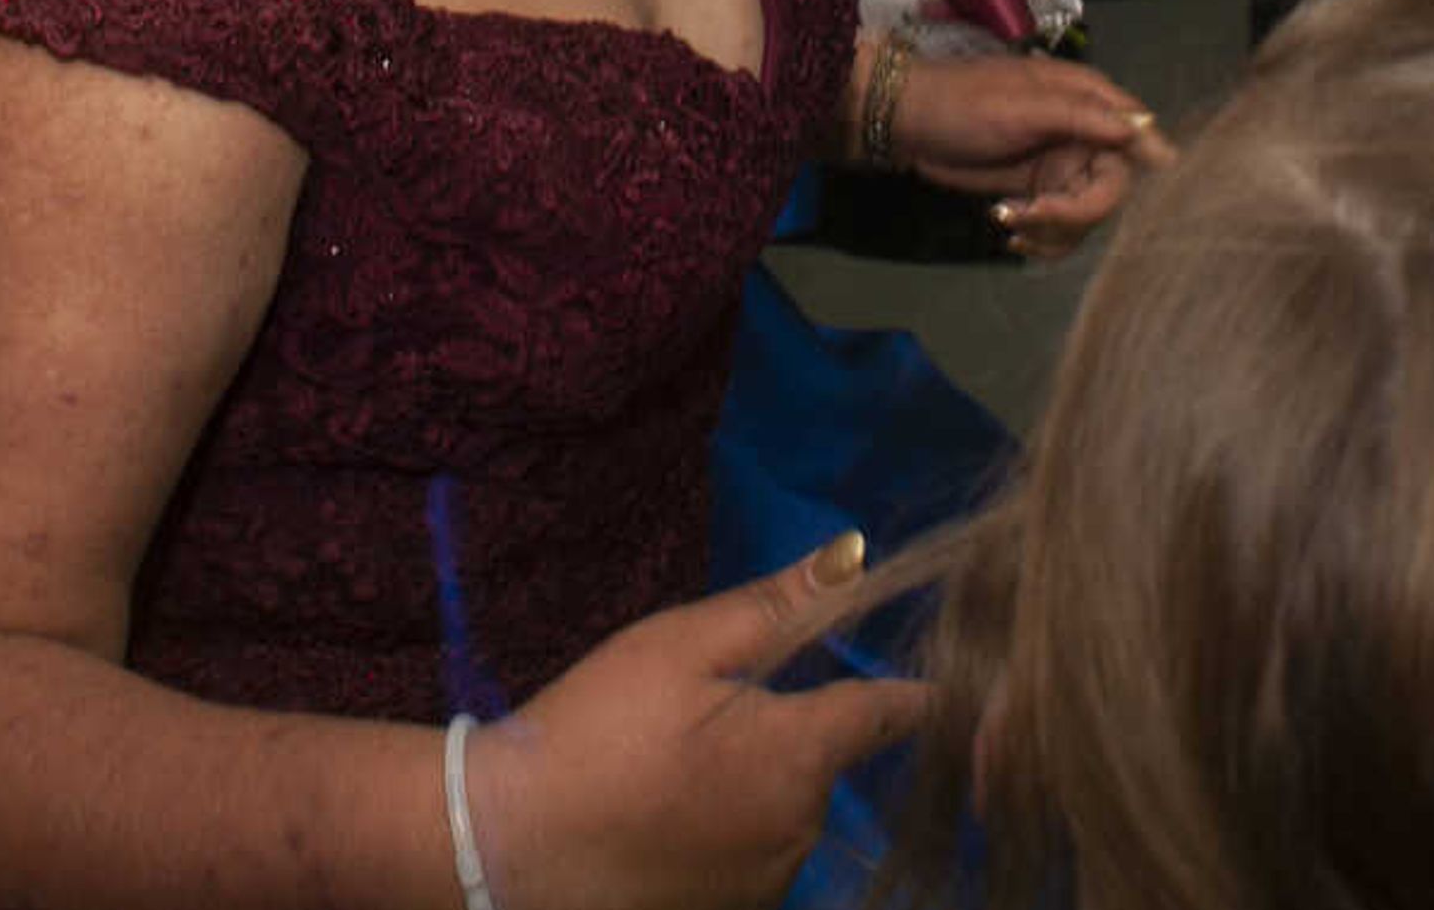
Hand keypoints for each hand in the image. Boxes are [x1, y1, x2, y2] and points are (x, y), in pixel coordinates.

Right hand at [470, 534, 927, 909]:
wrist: (500, 846)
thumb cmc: (593, 731)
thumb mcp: (681, 646)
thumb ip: (779, 607)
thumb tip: (857, 556)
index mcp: (803, 757)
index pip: (893, 713)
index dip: (909, 690)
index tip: (932, 678)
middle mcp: (801, 832)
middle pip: (826, 765)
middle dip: (793, 734)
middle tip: (713, 714)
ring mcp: (763, 886)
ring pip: (787, 816)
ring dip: (758, 789)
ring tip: (675, 769)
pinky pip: (750, 862)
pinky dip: (726, 836)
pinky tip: (666, 819)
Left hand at [892, 51, 1173, 259]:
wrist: (910, 124)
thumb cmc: (966, 103)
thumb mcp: (1026, 106)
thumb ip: (1084, 118)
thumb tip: (1142, 127)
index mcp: (1089, 102)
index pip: (1135, 135)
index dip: (1144, 164)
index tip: (1138, 192)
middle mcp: (1084, 137)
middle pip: (1112, 189)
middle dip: (1075, 212)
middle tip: (1034, 212)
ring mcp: (1061, 168)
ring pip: (1085, 218)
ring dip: (1052, 230)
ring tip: (1008, 220)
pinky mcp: (1038, 193)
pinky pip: (1058, 229)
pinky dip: (1040, 238)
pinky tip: (1010, 231)